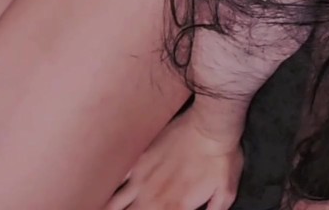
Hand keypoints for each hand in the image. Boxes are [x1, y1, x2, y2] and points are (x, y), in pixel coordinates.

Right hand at [105, 106, 243, 209]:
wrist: (210, 126)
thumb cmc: (221, 159)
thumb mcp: (225, 193)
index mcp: (174, 208)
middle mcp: (152, 198)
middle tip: (124, 208)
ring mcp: (142, 178)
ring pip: (114, 203)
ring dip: (110, 208)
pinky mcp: (139, 160)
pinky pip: (117, 178)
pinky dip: (109, 188)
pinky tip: (102, 190)